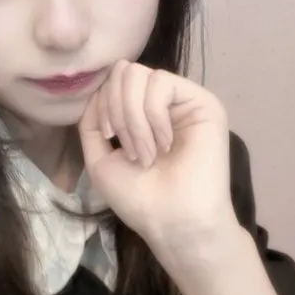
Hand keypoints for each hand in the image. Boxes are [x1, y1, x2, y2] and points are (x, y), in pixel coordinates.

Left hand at [79, 61, 238, 261]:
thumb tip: (97, 92)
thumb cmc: (140, 199)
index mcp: (140, 114)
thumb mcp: (100, 158)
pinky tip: (164, 144)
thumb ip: (92, 122)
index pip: (113, 82)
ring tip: (147, 153)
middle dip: (116, 110)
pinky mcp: (203, 102)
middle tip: (130, 150)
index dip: (101, 104)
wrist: (174, 222)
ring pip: (138, 75)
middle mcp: (162, 103)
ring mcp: (183, 101)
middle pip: (123, 71)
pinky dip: (152, 117)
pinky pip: (161, 84)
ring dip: (133, 120)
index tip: (109, 139)